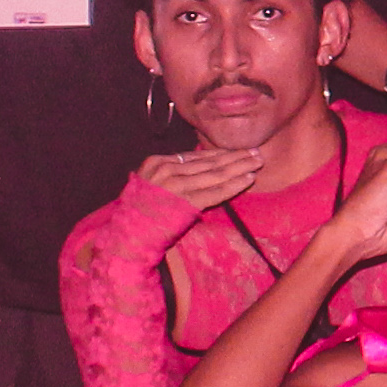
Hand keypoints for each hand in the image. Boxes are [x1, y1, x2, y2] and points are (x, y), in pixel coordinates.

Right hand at [135, 143, 262, 208]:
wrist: (128, 235)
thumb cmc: (140, 213)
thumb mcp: (150, 185)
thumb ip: (169, 174)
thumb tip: (195, 167)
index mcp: (158, 162)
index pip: (196, 157)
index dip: (219, 153)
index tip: (237, 151)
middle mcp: (168, 170)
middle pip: (209, 162)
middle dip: (235, 157)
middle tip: (255, 151)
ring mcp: (177, 186)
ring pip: (216, 174)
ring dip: (240, 167)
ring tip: (258, 162)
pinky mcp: (186, 202)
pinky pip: (216, 192)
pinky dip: (234, 184)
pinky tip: (249, 179)